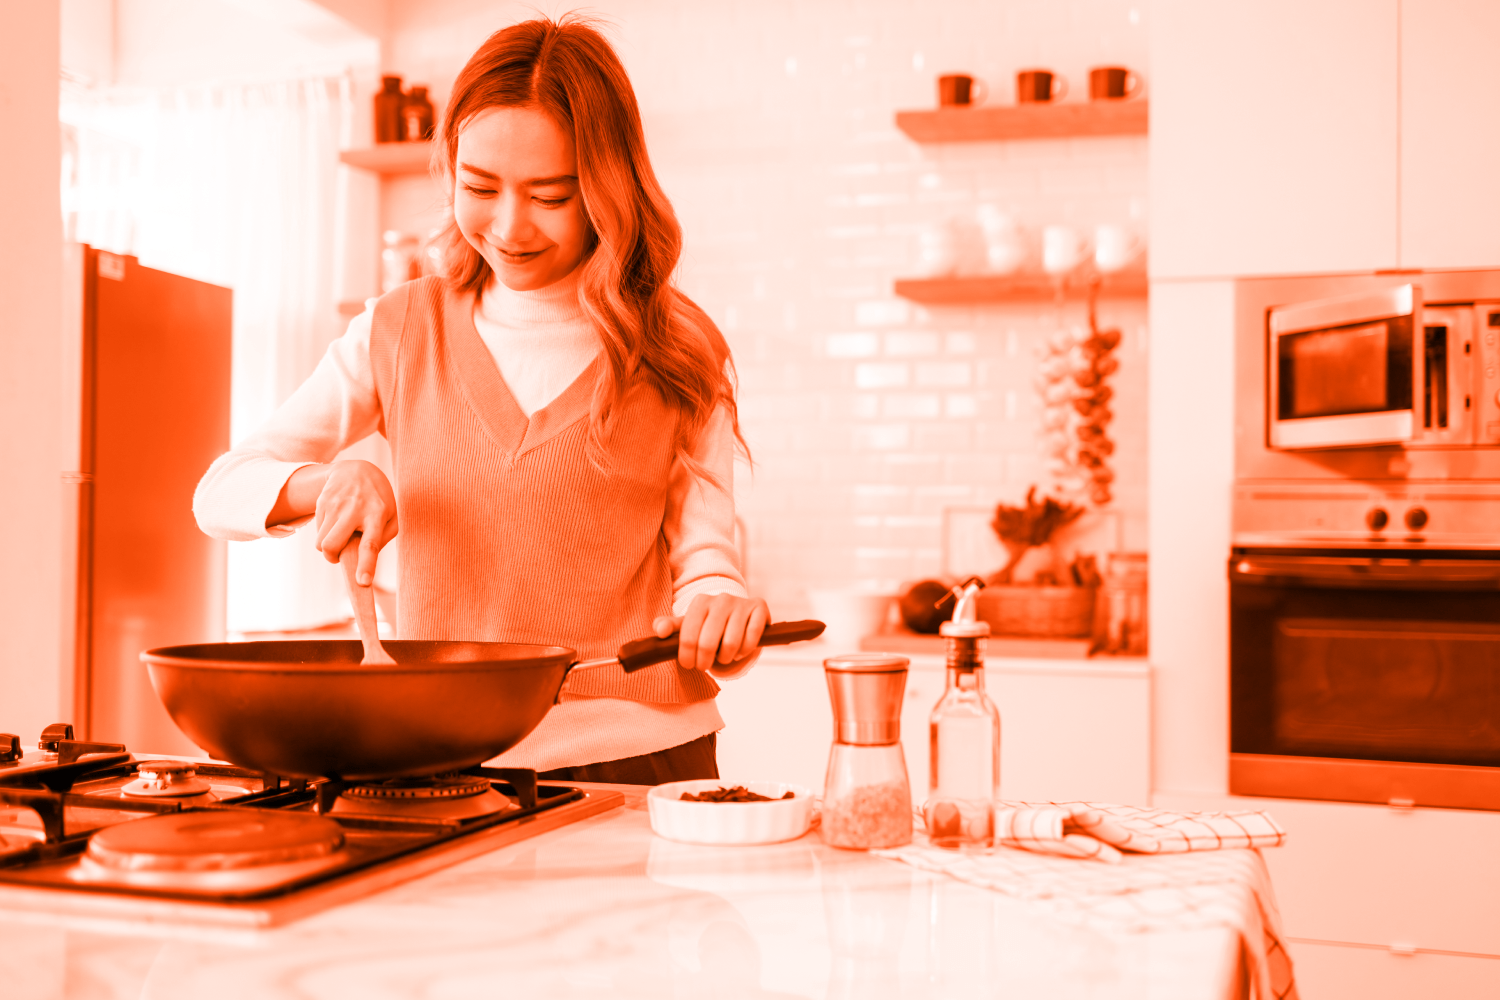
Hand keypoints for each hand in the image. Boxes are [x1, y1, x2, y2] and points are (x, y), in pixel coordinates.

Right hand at [312, 460, 397, 585]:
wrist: (356, 470)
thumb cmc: (378, 500)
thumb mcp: (391, 516)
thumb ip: (383, 538)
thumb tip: (363, 559)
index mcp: (378, 515)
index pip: (370, 544)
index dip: (366, 565)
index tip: (362, 583)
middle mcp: (355, 509)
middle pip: (331, 545)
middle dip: (331, 558)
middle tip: (338, 556)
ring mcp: (336, 505)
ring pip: (320, 542)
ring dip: (328, 546)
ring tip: (340, 533)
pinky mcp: (322, 502)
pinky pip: (316, 531)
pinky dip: (324, 532)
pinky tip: (336, 519)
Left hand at [653, 593, 769, 674]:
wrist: (739, 615)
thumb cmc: (709, 625)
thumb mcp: (688, 626)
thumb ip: (670, 627)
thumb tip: (659, 631)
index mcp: (700, 602)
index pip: (687, 638)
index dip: (687, 658)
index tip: (690, 664)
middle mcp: (721, 598)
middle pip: (707, 644)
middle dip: (705, 662)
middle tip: (705, 665)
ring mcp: (741, 602)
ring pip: (731, 644)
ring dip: (726, 658)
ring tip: (724, 656)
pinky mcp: (759, 608)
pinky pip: (751, 639)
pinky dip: (744, 651)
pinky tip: (740, 650)